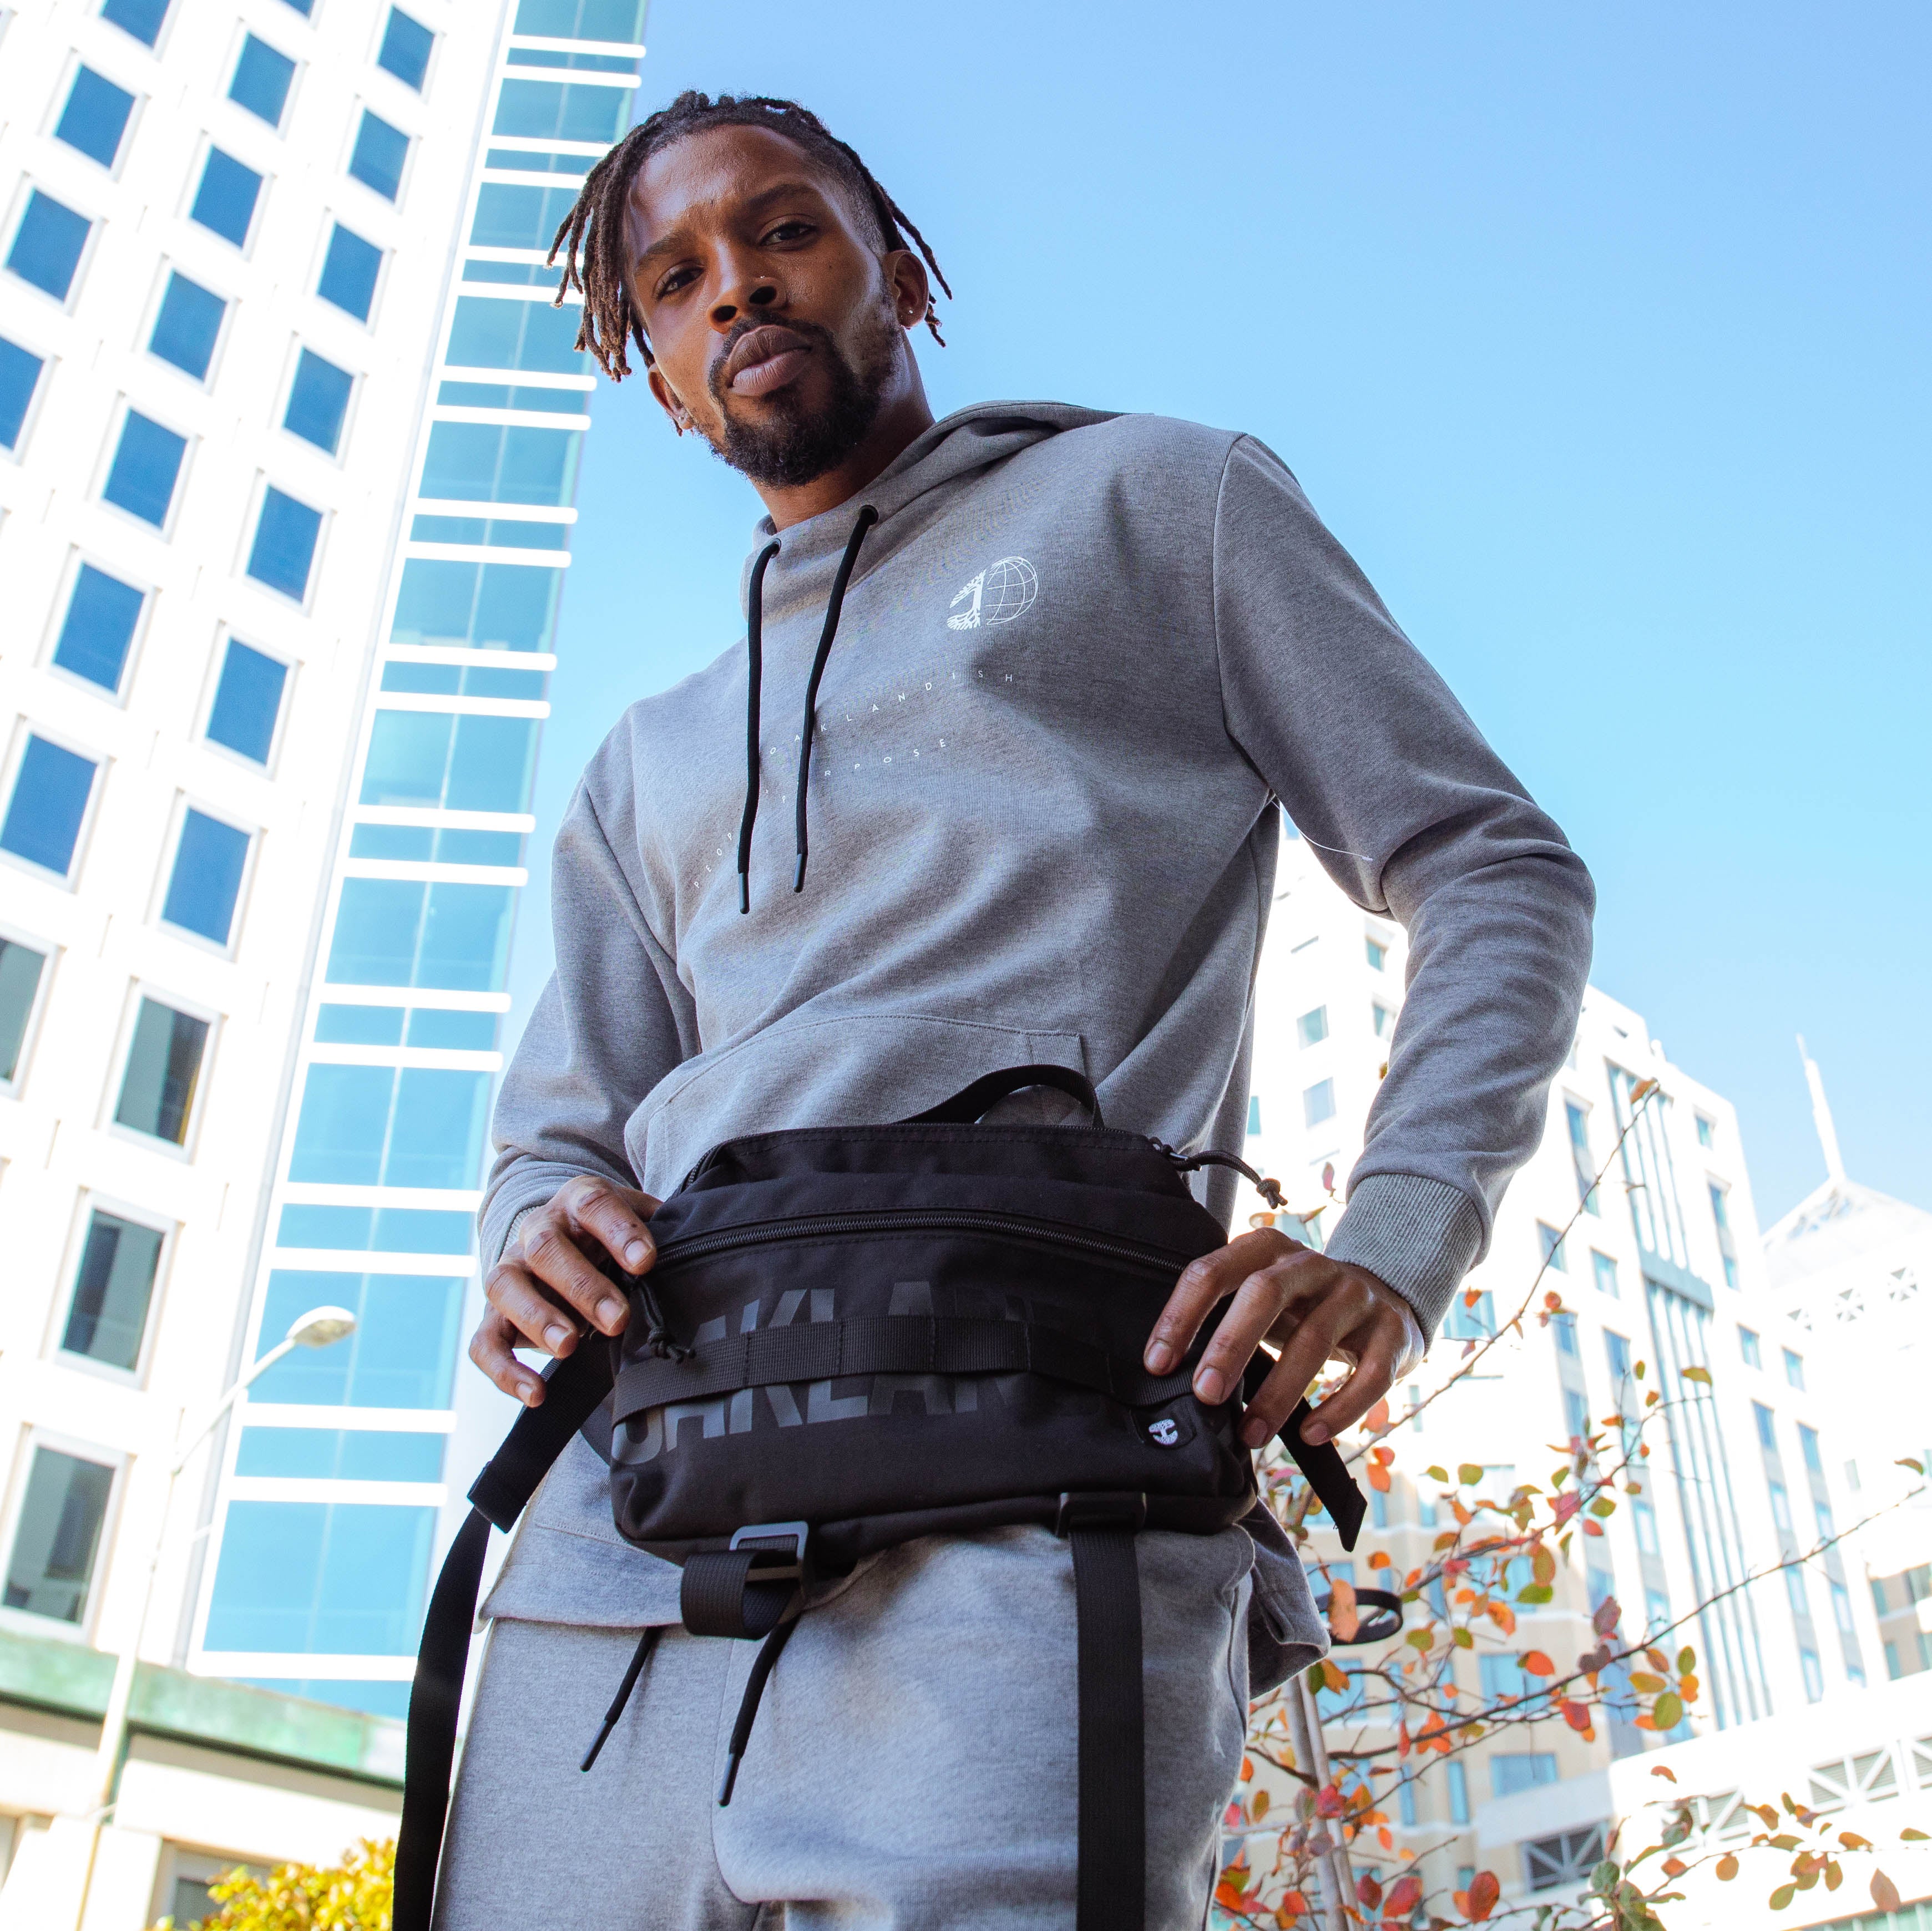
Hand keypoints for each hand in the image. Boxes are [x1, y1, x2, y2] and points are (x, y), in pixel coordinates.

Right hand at [470, 1175, 659, 1406]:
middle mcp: (537, 1231)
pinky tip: (537, 1393)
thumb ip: (664, 1235)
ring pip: (505, 1287)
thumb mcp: (641, 1225)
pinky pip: (485, 1342)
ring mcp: (510, 1271)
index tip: (647, 1262)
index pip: (594, 1205)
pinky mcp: (494, 1315)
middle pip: (547, 1248)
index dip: (619, 1232)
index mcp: (578, 1202)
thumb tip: (697, 1261)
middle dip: (583, 1285)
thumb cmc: (616, 1241)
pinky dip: (506, 1370)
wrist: (568, 1244)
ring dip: (537, 1318)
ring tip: (569, 1347)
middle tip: (617, 1319)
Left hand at [1141, 1229, 1414, 1449]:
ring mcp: (1356, 1295)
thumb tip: (1165, 1372)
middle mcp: (1312, 1264)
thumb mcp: (1262, 1298)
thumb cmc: (1303, 1307)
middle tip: (1205, 1393)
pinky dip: (1340, 1408)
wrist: (1384, 1298)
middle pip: (1266, 1293)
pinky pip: (1370, 1374)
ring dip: (1279, 1393)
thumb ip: (1223, 1317)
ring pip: (1316, 1340)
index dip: (1181, 1316)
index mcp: (1267, 1250)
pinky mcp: (1392, 1331)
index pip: (1213, 1270)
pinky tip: (1311, 1433)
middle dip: (1230, 1345)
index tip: (1157, 1363)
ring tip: (1251, 1434)